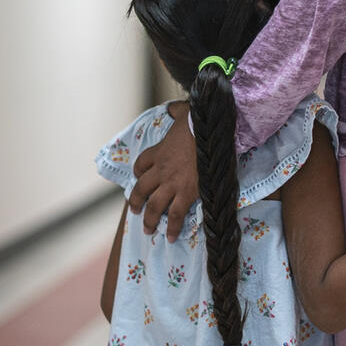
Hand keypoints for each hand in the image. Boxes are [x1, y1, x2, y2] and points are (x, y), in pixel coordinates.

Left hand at [128, 102, 198, 241]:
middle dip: (137, 202)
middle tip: (136, 211)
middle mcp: (161, 170)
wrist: (209, 134)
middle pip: (141, 190)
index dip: (138, 171)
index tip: (139, 175)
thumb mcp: (183, 113)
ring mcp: (172, 184)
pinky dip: (173, 228)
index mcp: (158, 152)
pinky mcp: (187, 193)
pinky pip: (176, 215)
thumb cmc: (198, 122)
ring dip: (150, 220)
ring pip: (154, 206)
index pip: (141, 164)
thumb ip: (177, 111)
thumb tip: (173, 107)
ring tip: (148, 230)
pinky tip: (171, 238)